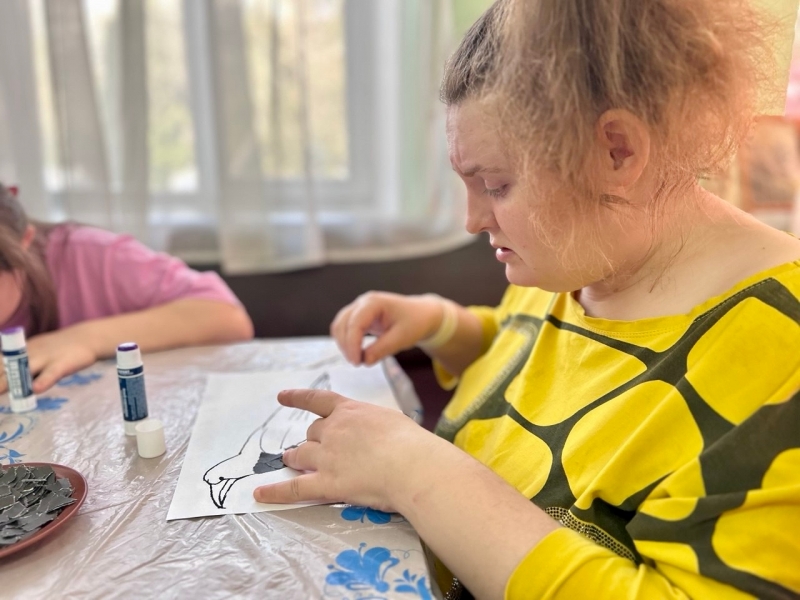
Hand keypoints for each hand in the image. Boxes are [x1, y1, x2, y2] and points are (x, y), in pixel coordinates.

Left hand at [0, 328, 97, 394]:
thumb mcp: (31, 358)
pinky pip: (52, 373)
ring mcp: (44, 359)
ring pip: (24, 371)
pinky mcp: (62, 364)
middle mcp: (25, 356)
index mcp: (16, 355)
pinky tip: (37, 390)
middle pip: (3, 370)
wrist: (84, 338)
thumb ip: (15, 371)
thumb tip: (3, 383)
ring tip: (0, 390)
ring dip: (9, 382)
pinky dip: (44, 381)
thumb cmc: (54, 351)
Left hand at [253, 388, 444, 510]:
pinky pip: (294, 488)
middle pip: (312, 432)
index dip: (298, 397)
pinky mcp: (326, 484)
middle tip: (312, 446)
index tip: (282, 396)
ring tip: (289, 460)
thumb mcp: (391, 421)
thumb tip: (374, 434)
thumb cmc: (411, 443)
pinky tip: (260, 494)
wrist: (412, 465)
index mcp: (350, 411)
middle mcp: (333, 430)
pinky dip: (275, 491)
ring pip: (301, 454)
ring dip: (294, 457)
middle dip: (311, 439)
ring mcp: (326, 457)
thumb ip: (373, 425)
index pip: (318, 400)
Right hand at [330, 292, 443, 364]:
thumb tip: (364, 361)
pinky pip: (344, 328)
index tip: (356, 362)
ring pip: (339, 326)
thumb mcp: (402, 338)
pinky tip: (356, 353)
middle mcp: (363, 302)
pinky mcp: (358, 316)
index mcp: (374, 302)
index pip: (355, 323)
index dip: (352, 344)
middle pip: (343, 323)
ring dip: (344, 344)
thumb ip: (383, 349)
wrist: (422, 315)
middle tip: (358, 363)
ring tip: (358, 359)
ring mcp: (359, 308)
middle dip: (346, 345)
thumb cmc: (415, 323)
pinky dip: (346, 341)